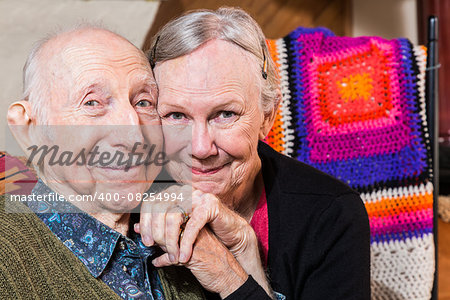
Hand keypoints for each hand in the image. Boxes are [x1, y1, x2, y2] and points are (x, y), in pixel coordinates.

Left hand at [136, 185, 271, 295]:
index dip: (145, 222)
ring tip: (173, 256)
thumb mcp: (176, 230)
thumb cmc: (202, 231)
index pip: (151, 202)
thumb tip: (136, 228)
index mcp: (174, 193)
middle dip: (155, 231)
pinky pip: (192, 225)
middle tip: (154, 247)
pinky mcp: (210, 206)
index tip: (145, 241)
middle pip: (160, 207)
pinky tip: (185, 255)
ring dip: (171, 240)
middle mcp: (184, 191)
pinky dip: (186, 242)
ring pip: (174, 216)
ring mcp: (197, 196)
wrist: (229, 233)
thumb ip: (159, 227)